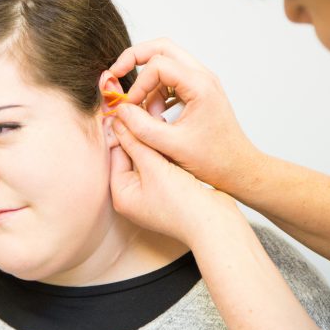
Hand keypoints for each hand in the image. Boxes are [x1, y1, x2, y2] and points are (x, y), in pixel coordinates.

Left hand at [109, 117, 242, 245]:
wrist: (214, 223)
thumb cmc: (182, 204)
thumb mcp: (153, 167)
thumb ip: (135, 142)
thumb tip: (117, 122)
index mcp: (122, 195)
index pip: (115, 154)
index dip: (119, 130)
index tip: (123, 109)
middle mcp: (134, 195)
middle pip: (130, 155)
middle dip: (137, 132)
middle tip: (140, 107)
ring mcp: (152, 193)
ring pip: (147, 156)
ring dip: (151, 137)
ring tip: (154, 111)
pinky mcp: (169, 188)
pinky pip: (161, 162)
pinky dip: (164, 147)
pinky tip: (168, 127)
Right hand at [110, 38, 264, 192]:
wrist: (238, 169)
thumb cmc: (214, 160)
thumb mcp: (171, 146)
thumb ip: (141, 127)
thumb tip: (119, 109)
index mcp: (200, 85)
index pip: (158, 65)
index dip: (138, 84)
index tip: (129, 106)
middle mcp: (202, 77)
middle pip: (162, 48)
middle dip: (135, 58)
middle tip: (116, 74)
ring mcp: (201, 82)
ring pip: (165, 63)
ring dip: (148, 84)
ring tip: (147, 115)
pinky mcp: (197, 92)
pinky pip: (170, 80)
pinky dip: (156, 93)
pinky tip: (156, 117)